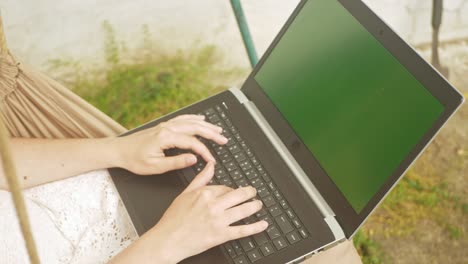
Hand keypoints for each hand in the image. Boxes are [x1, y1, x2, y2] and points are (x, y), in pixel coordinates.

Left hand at [114, 114, 226, 174]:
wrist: (119, 150)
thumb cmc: (134, 159)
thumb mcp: (155, 167)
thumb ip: (176, 162)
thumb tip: (193, 159)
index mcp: (166, 137)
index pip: (192, 143)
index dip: (205, 151)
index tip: (211, 160)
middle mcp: (167, 128)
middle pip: (195, 128)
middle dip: (211, 134)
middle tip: (224, 140)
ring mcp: (166, 125)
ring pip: (191, 122)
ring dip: (206, 125)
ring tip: (218, 130)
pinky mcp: (163, 126)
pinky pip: (183, 119)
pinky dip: (194, 118)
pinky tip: (201, 119)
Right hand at [150, 162, 267, 262]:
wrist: (167, 240)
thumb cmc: (173, 219)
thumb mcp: (185, 193)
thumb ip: (200, 179)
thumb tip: (210, 165)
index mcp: (205, 194)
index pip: (225, 188)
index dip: (231, 190)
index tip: (234, 192)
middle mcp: (214, 206)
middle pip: (238, 196)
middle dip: (249, 193)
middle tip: (254, 192)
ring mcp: (219, 220)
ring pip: (243, 210)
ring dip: (254, 206)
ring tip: (258, 204)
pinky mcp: (221, 235)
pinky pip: (242, 230)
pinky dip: (255, 227)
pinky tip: (262, 224)